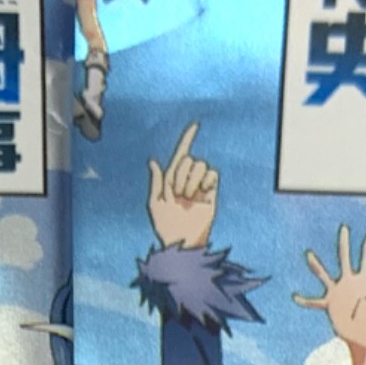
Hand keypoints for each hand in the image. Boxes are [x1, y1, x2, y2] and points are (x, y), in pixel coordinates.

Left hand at [145, 121, 217, 249]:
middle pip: (187, 159)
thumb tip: (153, 161)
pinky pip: (213, 174)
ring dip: (190, 180)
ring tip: (186, 198)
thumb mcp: (154, 203)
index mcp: (173, 179)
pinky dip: (204, 181)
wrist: (181, 239)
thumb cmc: (165, 226)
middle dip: (178, 175)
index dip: (187, 139)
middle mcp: (188, 179)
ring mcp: (201, 185)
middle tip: (176, 194)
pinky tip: (200, 195)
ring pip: (200, 164)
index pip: (181, 154)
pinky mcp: (212, 191)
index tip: (195, 125)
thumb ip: (156, 181)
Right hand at [294, 222, 365, 364]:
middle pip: (345, 258)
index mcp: (360, 280)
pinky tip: (295, 296)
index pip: (365, 259)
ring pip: (324, 274)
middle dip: (344, 243)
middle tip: (344, 228)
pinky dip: (304, 300)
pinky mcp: (329, 304)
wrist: (360, 335)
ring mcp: (337, 291)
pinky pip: (314, 301)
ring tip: (309, 254)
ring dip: (316, 265)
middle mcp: (347, 282)